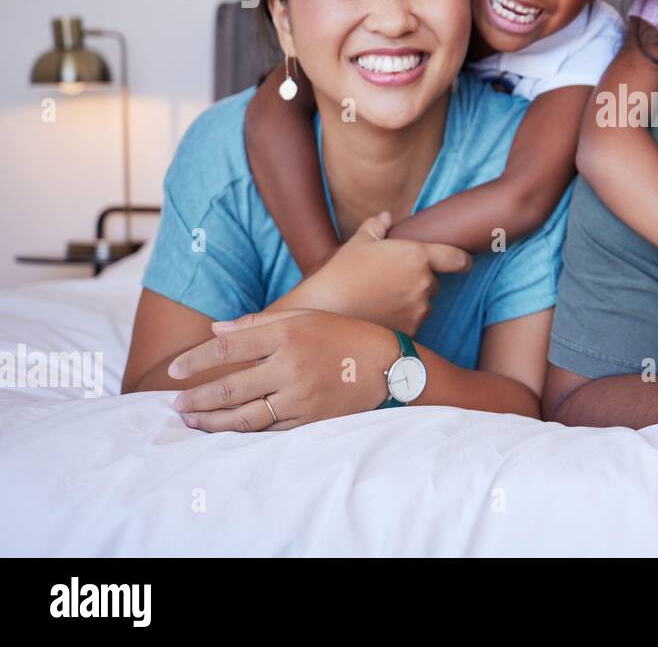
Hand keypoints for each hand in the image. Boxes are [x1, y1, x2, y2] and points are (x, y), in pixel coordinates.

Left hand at [169, 309, 398, 431]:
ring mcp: (301, 396)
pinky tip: (225, 431)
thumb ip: (258, 323)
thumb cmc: (344, 335)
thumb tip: (215, 330)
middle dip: (197, 398)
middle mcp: (291, 366)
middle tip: (175, 404)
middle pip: (230, 387)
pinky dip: (242, 433)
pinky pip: (268, 430)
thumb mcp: (305, 316)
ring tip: (191, 421)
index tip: (174, 371)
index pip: (228, 348)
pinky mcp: (310, 420)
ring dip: (211, 421)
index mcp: (288, 333)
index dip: (196, 360)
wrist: (389, 366)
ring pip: (244, 416)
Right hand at [288, 212, 470, 334]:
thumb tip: (386, 217)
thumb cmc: (340, 275)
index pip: (456, 258)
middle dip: (419, 281)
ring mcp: (419, 310)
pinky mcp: (410, 332)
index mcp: (416, 256)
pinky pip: (413, 323)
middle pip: (433, 282)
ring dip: (411, 301)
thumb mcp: (357, 244)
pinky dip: (401, 320)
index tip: (465, 263)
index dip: (463, 261)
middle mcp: (424, 283)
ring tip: (379, 299)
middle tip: (390, 281)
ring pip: (423, 304)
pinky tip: (378, 316)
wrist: (324, 313)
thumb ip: (376, 228)